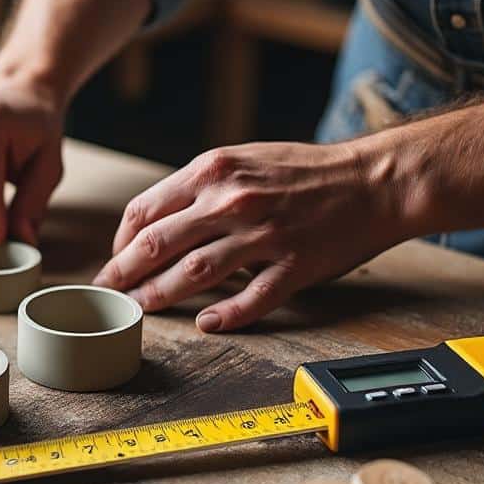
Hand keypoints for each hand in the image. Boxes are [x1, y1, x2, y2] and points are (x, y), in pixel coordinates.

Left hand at [92, 141, 404, 331]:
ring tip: (142, 310)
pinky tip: (206, 324)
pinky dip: (225, 315)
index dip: (121, 241)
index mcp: (214, 171)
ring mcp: (264, 235)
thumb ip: (200, 186)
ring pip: (195, 273)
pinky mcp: (295, 265)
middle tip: (110, 293)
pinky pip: (252, 298)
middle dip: (124, 273)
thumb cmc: (305, 171)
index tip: (116, 259)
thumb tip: (158, 221)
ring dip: (161, 295)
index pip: (146, 210)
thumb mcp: (243, 159)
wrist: (373, 179)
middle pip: (158, 244)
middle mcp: (232, 201)